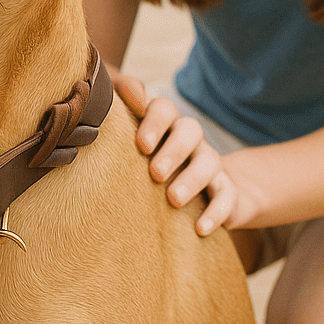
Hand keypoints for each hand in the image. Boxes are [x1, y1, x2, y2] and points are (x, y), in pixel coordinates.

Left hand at [113, 73, 237, 235]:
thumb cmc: (150, 162)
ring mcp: (210, 163)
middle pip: (190, 130)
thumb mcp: (131, 143)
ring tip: (173, 200)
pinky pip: (227, 196)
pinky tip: (200, 228)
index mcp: (165, 124)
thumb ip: (115, 118)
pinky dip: (216, 211)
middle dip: (173, 150)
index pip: (164, 109)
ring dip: (192, 179)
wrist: (201, 189)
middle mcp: (189, 139)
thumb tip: (96, 96)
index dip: (154, 122)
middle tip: (155, 173)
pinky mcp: (226, 191)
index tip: (141, 145)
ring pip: (210, 160)